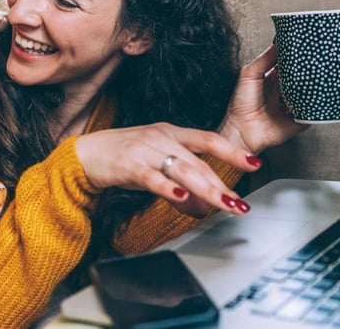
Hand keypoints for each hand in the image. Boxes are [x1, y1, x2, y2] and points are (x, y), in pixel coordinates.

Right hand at [74, 122, 261, 215]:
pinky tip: (181, 197)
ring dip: (205, 189)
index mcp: (170, 132)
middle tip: (239, 203)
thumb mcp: (156, 166)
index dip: (232, 151)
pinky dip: (169, 188)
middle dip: (221, 184)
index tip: (254, 163)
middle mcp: (161, 138)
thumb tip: (204, 207)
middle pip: (198, 162)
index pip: (208, 139)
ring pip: (182, 170)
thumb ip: (182, 184)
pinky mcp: (128, 165)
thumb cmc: (122, 157)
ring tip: (222, 204)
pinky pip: (153, 177)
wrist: (85, 154)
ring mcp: (144, 150)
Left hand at [218, 44, 307, 154]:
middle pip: (304, 74)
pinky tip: (317, 96)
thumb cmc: (241, 104)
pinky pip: (315, 110)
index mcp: (275, 78)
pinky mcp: (302, 118)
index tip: (305, 41)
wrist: (242, 130)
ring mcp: (296, 104)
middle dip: (310, 67)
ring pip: (312, 91)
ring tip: (319, 74)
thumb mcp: (249, 74)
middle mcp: (287, 90)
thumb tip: (279, 42)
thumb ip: (264, 59)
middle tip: (317, 56)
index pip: (290, 62)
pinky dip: (317, 103)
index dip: (297, 53)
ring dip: (315, 84)